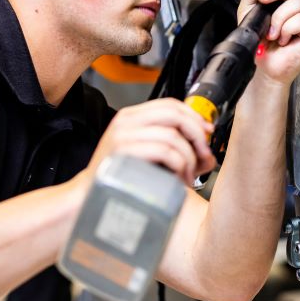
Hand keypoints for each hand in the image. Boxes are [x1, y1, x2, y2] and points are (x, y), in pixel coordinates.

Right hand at [80, 98, 217, 188]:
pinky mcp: (123, 152)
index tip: (207, 132)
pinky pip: (163, 151)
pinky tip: (178, 180)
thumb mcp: (150, 157)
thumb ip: (177, 151)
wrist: (91, 196)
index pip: (171, 105)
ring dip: (188, 157)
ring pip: (172, 135)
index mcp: (132, 117)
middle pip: (175, 115)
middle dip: (196, 134)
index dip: (194, 117)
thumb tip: (208, 156)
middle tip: (203, 154)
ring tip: (188, 175)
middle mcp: (126, 120)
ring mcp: (123, 135)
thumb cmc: (122, 179)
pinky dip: (178, 165)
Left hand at [239, 0, 299, 86]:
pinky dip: (288, 29)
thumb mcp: (248, 12)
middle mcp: (297, 6)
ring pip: (297, 3)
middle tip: (263, 1)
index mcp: (283, 0)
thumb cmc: (259, 42)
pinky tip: (283, 39)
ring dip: (279, 18)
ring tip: (273, 33)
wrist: (262, 65)